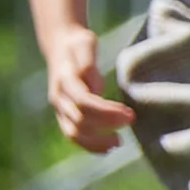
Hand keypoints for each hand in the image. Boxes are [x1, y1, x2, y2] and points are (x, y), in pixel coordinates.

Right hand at [43, 27, 134, 150]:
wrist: (59, 46)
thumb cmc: (77, 44)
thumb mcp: (85, 42)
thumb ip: (89, 63)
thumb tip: (96, 87)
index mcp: (63, 79)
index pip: (83, 102)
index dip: (106, 111)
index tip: (129, 113)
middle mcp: (58, 97)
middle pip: (80, 119)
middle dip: (107, 123)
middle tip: (132, 119)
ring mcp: (59, 108)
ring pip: (73, 133)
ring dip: (96, 141)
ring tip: (118, 142)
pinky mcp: (63, 115)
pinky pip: (73, 135)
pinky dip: (89, 145)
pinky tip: (108, 146)